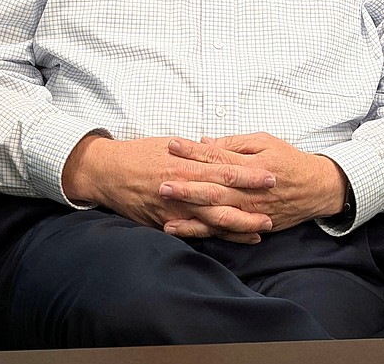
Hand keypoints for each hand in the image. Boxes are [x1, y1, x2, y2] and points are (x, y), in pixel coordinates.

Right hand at [62, 135, 276, 243]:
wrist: (108, 171)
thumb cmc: (139, 154)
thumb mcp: (169, 145)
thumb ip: (195, 152)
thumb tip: (216, 149)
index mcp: (187, 163)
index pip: (225, 168)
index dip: (250, 173)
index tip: (271, 174)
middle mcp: (184, 185)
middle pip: (225, 195)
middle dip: (252, 199)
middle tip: (276, 200)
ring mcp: (176, 207)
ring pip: (215, 218)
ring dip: (241, 223)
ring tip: (264, 225)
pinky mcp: (167, 222)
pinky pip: (197, 233)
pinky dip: (218, 237)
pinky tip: (236, 238)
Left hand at [160, 133, 347, 236]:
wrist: (317, 189)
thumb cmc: (289, 160)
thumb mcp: (266, 142)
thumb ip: (235, 143)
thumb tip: (205, 141)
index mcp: (253, 165)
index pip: (218, 156)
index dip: (194, 151)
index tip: (172, 145)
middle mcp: (250, 190)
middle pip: (213, 187)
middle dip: (186, 185)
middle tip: (161, 181)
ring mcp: (250, 211)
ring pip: (215, 213)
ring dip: (188, 211)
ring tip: (164, 208)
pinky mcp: (249, 225)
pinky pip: (221, 231)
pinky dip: (199, 231)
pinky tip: (178, 229)